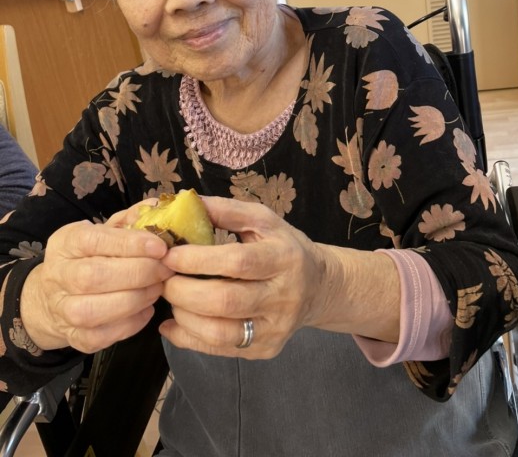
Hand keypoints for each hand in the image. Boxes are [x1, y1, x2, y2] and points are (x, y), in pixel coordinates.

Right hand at [20, 219, 172, 353]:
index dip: (129, 244)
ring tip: (158, 287)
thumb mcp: (104, 231)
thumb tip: (157, 206)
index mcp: (67, 242)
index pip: (94, 241)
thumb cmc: (90, 256)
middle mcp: (58, 276)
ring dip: (136, 299)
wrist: (53, 297)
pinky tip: (147, 309)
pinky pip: (102, 336)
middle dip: (139, 273)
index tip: (160, 246)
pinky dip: (130, 324)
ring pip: (95, 310)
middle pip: (95, 277)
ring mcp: (63, 310)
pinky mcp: (74, 337)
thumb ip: (130, 219)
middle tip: (166, 268)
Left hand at [158, 196, 329, 358]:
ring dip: (184, 316)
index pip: (238, 261)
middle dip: (184, 291)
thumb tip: (184, 204)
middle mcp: (284, 296)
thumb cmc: (283, 246)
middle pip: (226, 301)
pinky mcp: (266, 349)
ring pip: (221, 333)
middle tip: (162, 279)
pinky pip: (220, 350)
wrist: (318, 286)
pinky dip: (188, 338)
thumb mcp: (263, 220)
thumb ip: (225, 211)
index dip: (199, 260)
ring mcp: (276, 328)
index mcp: (284, 257)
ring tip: (170, 298)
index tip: (169, 254)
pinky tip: (172, 324)